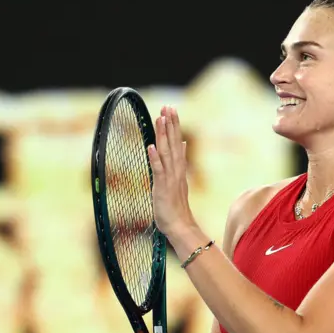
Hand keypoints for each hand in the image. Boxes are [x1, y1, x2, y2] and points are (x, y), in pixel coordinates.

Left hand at [148, 106, 195, 237]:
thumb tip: (182, 145)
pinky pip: (158, 170)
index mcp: (178, 168)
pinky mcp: (163, 187)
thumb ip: (180, 161)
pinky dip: (155, 158)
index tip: (171, 110)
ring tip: (161, 119)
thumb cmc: (175, 206)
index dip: (174, 126)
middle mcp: (176, 170)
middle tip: (168, 107)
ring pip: (166, 152)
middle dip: (171, 124)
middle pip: (173, 143)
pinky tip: (151, 146)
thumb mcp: (178, 180)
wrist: (180, 226)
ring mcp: (170, 178)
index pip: (177, 142)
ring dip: (163, 135)